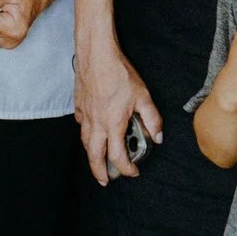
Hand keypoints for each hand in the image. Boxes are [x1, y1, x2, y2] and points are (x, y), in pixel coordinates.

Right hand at [73, 38, 160, 184]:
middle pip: (94, 156)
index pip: (117, 156)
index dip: (126, 168)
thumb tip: (157, 136)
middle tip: (105, 181)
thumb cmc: (118, 72)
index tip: (132, 172)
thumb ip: (152, 119)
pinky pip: (81, 125)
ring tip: (96, 162)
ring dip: (91, 156)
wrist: (97, 54)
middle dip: (99, 172)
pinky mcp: (79, 104)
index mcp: (113, 124)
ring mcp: (85, 114)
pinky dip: (85, 134)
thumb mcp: (143, 96)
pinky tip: (90, 133)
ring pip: (85, 142)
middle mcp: (97, 123)